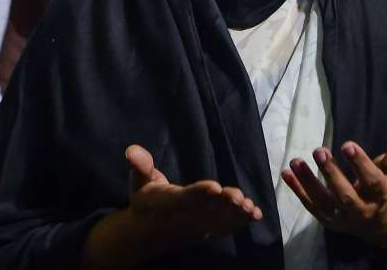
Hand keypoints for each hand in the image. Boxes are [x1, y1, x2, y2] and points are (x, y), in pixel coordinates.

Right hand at [79, 145, 260, 269]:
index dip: (199, 193)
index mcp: (167, 202)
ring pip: (218, 220)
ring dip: (235, 214)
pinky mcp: (207, 233)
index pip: (185, 197)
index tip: (213, 186)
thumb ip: (140, 165)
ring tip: (250, 207)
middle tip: (239, 197)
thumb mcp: (138, 181)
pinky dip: (240, 222)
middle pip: (206, 210)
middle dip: (224, 204)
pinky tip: (254, 214)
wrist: (144, 235)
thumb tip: (132, 150)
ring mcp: (196, 228)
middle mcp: (184, 218)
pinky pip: (225, 228)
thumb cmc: (144, 201)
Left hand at [282, 133, 386, 247]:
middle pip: (346, 195)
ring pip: (324, 201)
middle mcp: (361, 209)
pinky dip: (297, 189)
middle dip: (331, 174)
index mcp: (381, 194)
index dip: (360, 163)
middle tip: (319, 151)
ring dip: (308, 181)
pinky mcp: (326, 219)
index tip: (347, 144)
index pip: (372, 180)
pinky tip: (286, 173)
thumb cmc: (384, 189)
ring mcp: (342, 217)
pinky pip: (310, 205)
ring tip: (295, 161)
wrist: (379, 225)